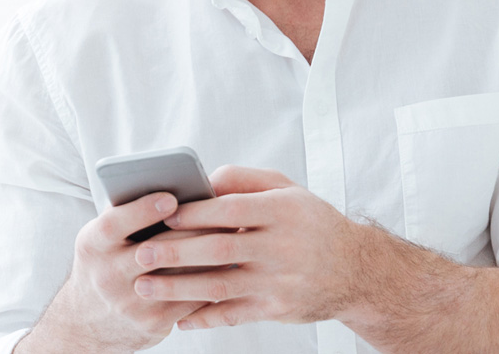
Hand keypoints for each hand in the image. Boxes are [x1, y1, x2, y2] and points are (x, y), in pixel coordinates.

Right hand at [24, 192, 210, 353]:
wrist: (89, 320)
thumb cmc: (105, 261)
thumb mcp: (102, 237)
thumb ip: (126, 214)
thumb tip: (169, 185)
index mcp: (92, 245)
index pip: (114, 225)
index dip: (142, 211)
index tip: (170, 198)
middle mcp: (107, 276)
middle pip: (155, 250)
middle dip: (190, 230)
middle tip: (219, 211)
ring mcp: (129, 303)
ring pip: (179, 275)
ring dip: (208, 254)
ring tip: (231, 233)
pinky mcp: (151, 323)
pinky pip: (189, 298)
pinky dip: (210, 279)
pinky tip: (227, 263)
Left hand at [131, 165, 370, 330]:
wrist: (357, 270)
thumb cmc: (311, 222)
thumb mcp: (287, 189)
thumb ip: (244, 179)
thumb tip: (200, 183)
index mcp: (282, 211)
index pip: (231, 210)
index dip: (195, 213)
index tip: (163, 215)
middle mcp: (282, 247)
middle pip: (220, 250)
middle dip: (176, 253)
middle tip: (141, 253)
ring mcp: (279, 282)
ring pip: (220, 286)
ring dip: (179, 289)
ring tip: (145, 287)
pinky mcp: (277, 309)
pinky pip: (234, 315)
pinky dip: (204, 318)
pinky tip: (180, 318)